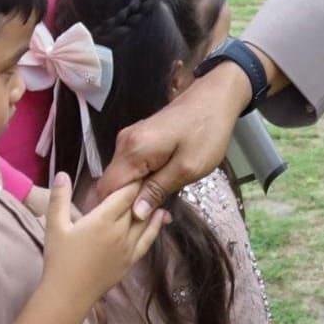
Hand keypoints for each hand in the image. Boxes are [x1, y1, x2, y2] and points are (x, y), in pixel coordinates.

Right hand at [40, 175, 167, 308]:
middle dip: (143, 188)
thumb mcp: (54, 226)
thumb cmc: (59, 259)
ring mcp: (128, 247)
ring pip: (146, 220)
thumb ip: (59, 198)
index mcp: (103, 219)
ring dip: (152, 203)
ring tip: (159, 188)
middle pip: (137, 204)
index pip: (125, 193)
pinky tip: (162, 217)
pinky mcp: (131, 260)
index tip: (140, 165)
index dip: (134, 178)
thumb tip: (62, 173)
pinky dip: (156, 226)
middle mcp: (120, 231)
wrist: (68, 294)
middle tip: (151, 171)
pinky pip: (148, 240)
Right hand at [96, 61, 249, 219]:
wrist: (216, 97)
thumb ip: (158, 190)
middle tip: (154, 218)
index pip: (107, 190)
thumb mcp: (187, 167)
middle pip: (112, 184)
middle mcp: (124, 143)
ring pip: (122, 177)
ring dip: (136, 193)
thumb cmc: (206, 132)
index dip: (117, 211)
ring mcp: (130, 139)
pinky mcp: (139, 138)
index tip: (137, 226)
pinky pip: (131, 167)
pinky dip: (141, 180)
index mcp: (133, 150)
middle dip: (127, 204)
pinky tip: (160, 188)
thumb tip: (135, 214)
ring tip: (159, 206)